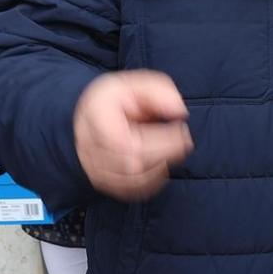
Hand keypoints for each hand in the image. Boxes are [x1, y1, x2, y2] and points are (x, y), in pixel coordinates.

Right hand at [73, 71, 192, 199]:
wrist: (92, 117)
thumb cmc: (117, 99)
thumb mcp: (136, 83)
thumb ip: (159, 92)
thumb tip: (178, 110)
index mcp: (95, 116)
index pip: (124, 142)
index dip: (158, 140)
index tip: (180, 128)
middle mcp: (89, 146)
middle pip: (132, 163)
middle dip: (166, 153)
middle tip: (184, 139)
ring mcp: (94, 168)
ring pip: (134, 180)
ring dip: (162, 167)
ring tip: (173, 150)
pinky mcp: (104, 182)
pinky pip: (133, 190)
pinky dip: (154, 180)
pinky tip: (162, 164)